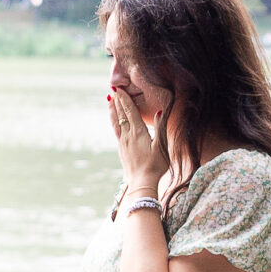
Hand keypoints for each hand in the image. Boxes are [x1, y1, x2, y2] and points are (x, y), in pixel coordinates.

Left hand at [107, 80, 167, 194]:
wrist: (141, 182)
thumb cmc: (155, 165)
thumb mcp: (161, 146)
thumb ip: (160, 128)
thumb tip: (159, 111)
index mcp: (138, 132)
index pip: (130, 112)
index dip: (125, 99)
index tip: (119, 89)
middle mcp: (128, 135)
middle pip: (122, 115)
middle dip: (118, 101)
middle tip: (113, 89)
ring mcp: (123, 143)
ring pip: (116, 122)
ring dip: (113, 110)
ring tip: (109, 100)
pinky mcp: (121, 149)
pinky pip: (116, 131)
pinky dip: (114, 121)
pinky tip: (114, 121)